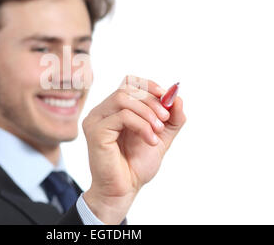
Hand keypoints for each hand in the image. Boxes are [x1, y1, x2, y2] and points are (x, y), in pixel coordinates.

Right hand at [82, 75, 186, 223]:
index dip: (149, 86)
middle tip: (165, 119)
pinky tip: (151, 140)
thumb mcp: (162, 136)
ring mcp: (96, 120)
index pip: (130, 82)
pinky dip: (142, 125)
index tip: (167, 99)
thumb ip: (171, 117)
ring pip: (123, 98)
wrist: (125, 190)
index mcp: (114, 109)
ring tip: (158, 131)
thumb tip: (177, 95)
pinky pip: (121, 116)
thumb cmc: (137, 165)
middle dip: (152, 101)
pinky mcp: (95, 131)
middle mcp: (102, 111)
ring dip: (147, 112)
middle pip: (127, 88)